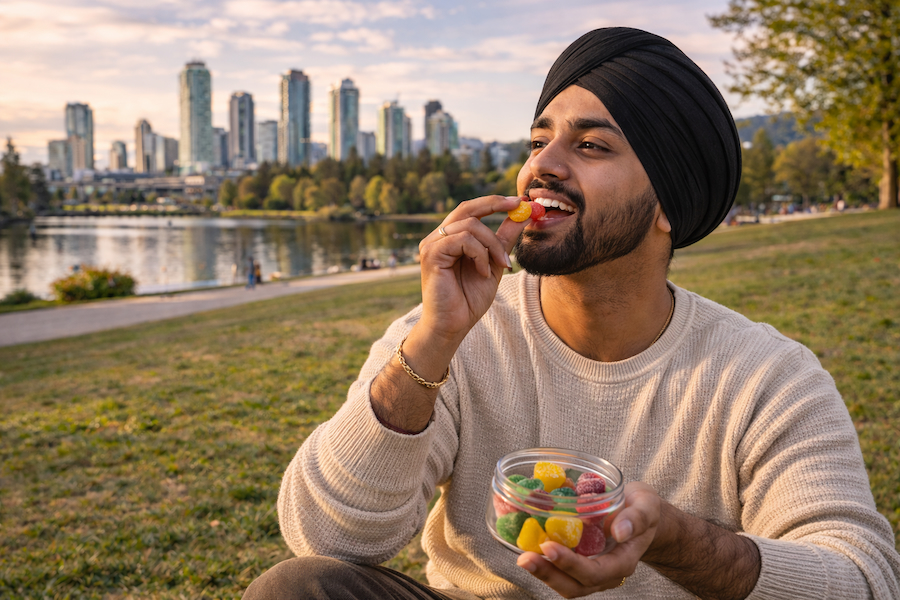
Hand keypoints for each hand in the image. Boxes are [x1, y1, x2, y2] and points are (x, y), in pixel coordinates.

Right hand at [417, 195, 527, 343]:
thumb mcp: (494, 264)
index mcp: (451, 237)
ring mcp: (432, 244)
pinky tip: (483, 272)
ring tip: (501, 265)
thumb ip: (503, 240)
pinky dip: (479, 254)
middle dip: (495, 204)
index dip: (494, 202)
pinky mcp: (431, 254)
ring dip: (492, 244)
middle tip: (518, 206)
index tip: (519, 200)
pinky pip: (463, 240)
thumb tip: (522, 215)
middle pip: (467, 208)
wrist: (453, 325)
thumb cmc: (469, 298)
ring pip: (470, 225)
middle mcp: (438, 237)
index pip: (470, 209)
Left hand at [516, 482, 660, 597]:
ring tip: (521, 555)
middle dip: (548, 574)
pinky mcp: (580, 561)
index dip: (570, 564)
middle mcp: (606, 573)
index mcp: (622, 561)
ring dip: (542, 572)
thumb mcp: (647, 507)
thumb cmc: (645, 509)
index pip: (594, 572)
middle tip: (524, 558)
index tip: (549, 547)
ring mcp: (592, 570)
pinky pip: (560, 569)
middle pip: (575, 586)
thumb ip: (637, 518)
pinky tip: (526, 545)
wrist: (642, 515)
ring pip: (565, 583)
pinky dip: (543, 561)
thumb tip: (620, 531)